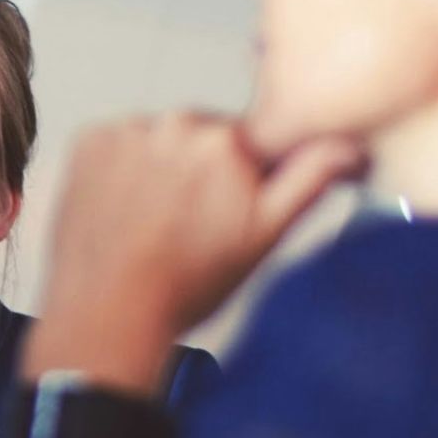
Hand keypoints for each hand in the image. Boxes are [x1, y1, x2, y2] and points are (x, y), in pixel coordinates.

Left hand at [37, 111, 360, 352]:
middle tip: (189, 224)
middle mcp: (175, 123)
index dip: (244, 177)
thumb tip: (349, 145)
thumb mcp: (264, 236)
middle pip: (202, 137)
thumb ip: (310, 179)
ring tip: (153, 222)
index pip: (250, 141)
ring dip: (160, 168)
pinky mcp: (88, 142)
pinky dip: (121, 169)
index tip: (229, 207)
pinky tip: (124, 210)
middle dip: (202, 170)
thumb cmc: (185, 285)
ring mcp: (126, 131)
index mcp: (227, 140)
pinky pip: (117, 144)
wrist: (108, 313)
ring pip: (159, 140)